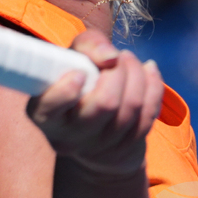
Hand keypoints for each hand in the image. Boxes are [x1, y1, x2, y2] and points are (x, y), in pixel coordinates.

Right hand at [26, 29, 164, 177]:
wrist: (89, 119)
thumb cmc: (76, 78)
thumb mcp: (71, 57)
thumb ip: (87, 47)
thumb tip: (111, 56)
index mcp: (44, 114)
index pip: (51, 107)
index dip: (67, 90)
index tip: (79, 74)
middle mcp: (69, 137)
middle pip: (105, 104)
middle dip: (118, 72)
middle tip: (117, 56)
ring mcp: (99, 147)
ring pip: (131, 109)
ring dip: (137, 76)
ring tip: (128, 59)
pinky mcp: (125, 150)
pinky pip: (147, 117)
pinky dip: (153, 88)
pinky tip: (148, 70)